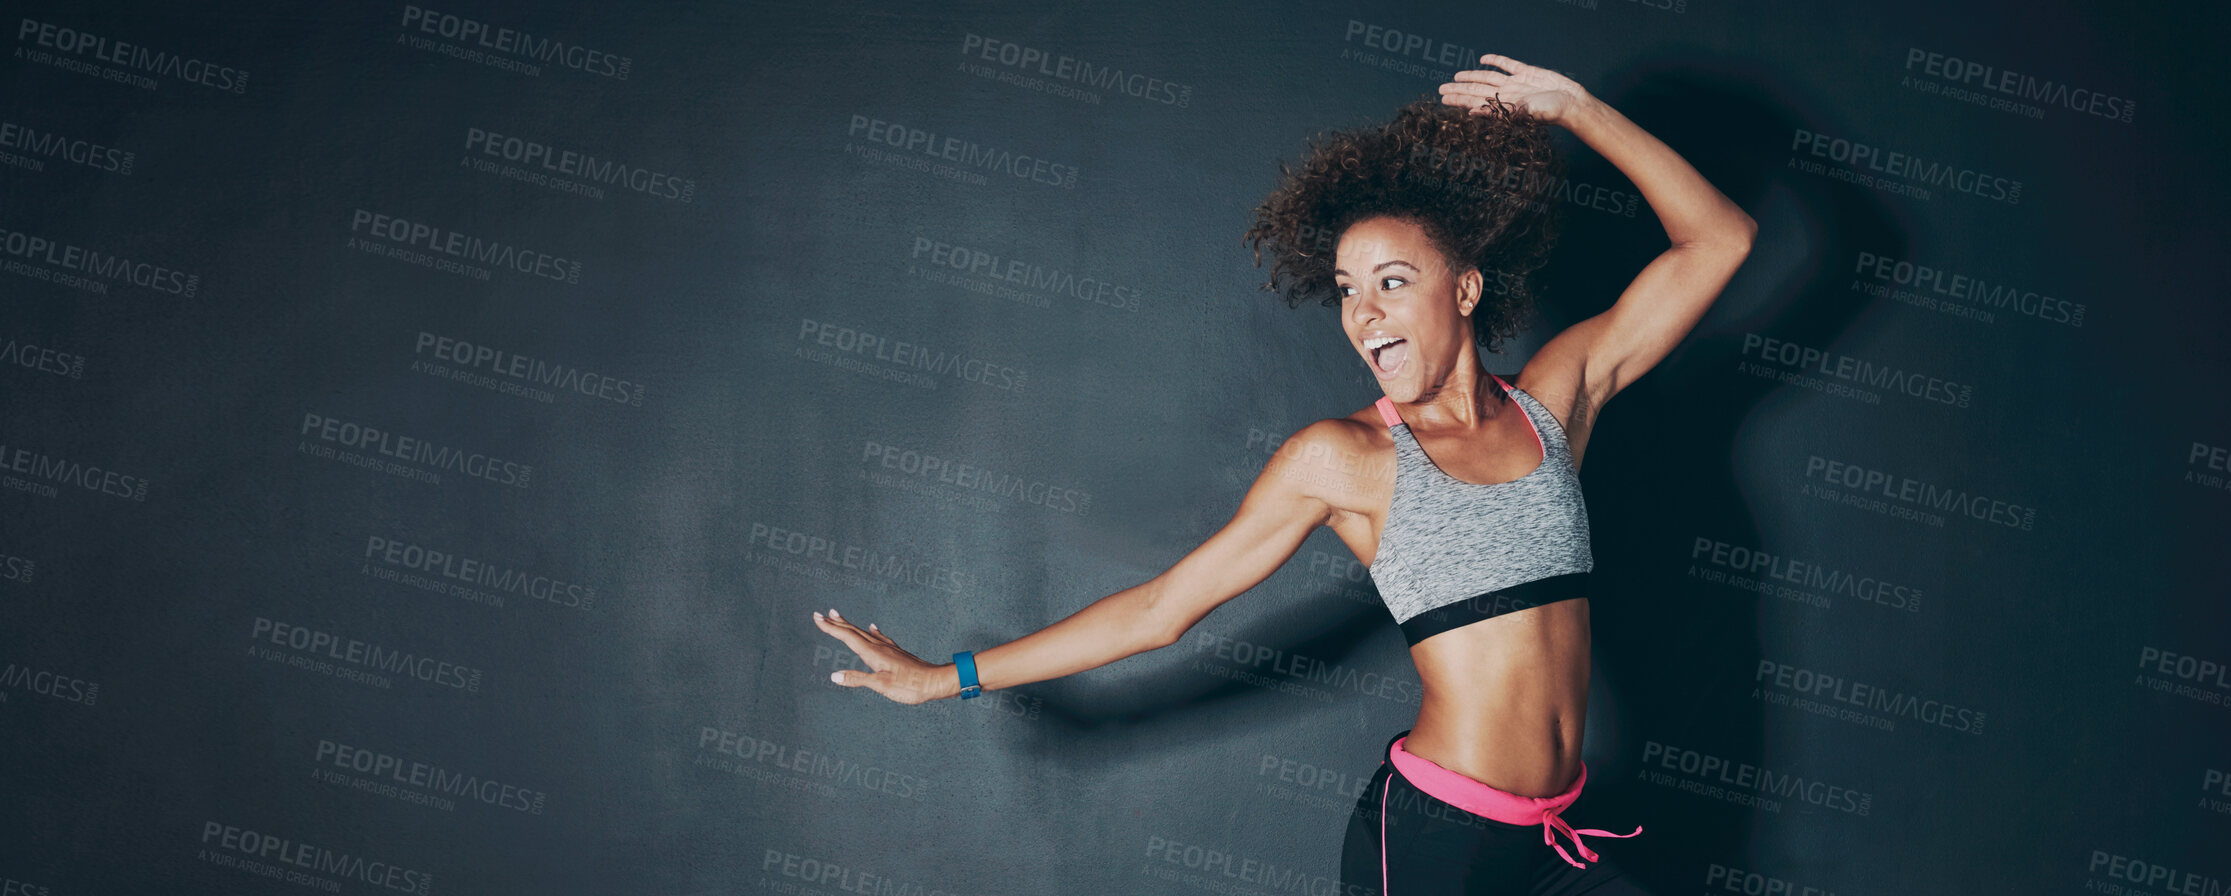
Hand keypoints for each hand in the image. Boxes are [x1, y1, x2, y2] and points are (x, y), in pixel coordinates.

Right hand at [813, 608, 952, 703]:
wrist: (936, 681)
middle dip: (836, 624)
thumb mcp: (881, 685)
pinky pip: (879, 638)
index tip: (817, 617)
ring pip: (864, 633)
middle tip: (821, 614)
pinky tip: (872, 628)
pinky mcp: (896, 653)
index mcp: (873, 653)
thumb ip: (858, 679)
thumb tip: (834, 676)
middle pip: (854, 632)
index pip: (847, 637)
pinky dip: (872, 632)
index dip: (830, 628)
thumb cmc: (910, 686)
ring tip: (839, 617)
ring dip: (850, 626)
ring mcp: (889, 649)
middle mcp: (879, 647)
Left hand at [1437, 54, 1591, 124]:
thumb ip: (1497, 112)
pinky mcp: (1528, 73)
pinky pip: (1508, 65)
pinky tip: (1484, 59)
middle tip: (1441, 88)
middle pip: (1477, 89)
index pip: (1474, 101)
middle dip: (1459, 89)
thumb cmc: (1549, 113)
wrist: (1571, 103)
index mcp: (1502, 105)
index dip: (1458, 99)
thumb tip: (1471, 113)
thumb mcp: (1521, 113)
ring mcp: (1516, 83)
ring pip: (1488, 78)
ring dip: (1472, 76)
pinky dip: (1496, 61)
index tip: (1443, 98)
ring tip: (1456, 76)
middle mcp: (1506, 94)